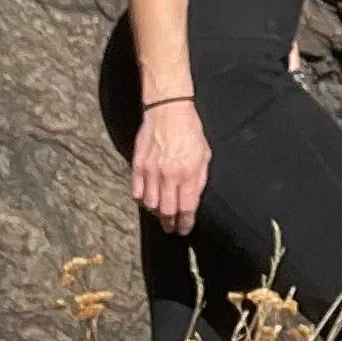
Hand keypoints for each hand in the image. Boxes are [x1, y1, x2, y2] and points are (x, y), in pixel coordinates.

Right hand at [132, 98, 209, 236]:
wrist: (168, 110)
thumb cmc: (190, 131)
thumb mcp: (204, 154)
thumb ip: (199, 179)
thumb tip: (192, 200)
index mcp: (188, 172)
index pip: (186, 207)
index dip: (185, 222)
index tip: (184, 229)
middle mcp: (169, 174)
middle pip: (166, 210)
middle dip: (170, 223)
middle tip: (171, 228)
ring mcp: (151, 171)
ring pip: (150, 205)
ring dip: (156, 214)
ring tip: (161, 216)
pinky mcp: (137, 166)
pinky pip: (137, 192)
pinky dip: (142, 201)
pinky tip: (148, 201)